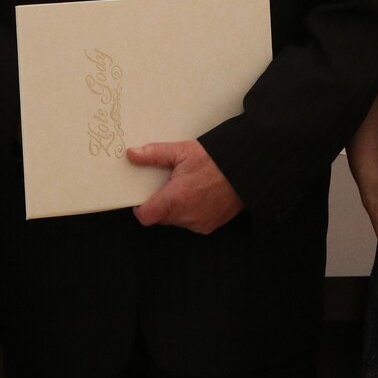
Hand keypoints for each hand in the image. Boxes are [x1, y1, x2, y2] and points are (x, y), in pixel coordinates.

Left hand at [128, 141, 243, 233]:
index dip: (141, 208)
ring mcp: (199, 223)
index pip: (145, 217)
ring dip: (177, 209)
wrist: (245, 169)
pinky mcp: (210, 226)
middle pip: (161, 217)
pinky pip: (192, 223)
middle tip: (171, 185)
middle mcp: (186, 216)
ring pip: (176, 220)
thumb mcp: (182, 151)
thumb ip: (154, 154)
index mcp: (175, 198)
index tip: (144, 197)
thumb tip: (132, 154)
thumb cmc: (215, 159)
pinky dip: (192, 212)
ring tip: (189, 188)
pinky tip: (201, 196)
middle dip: (161, 204)